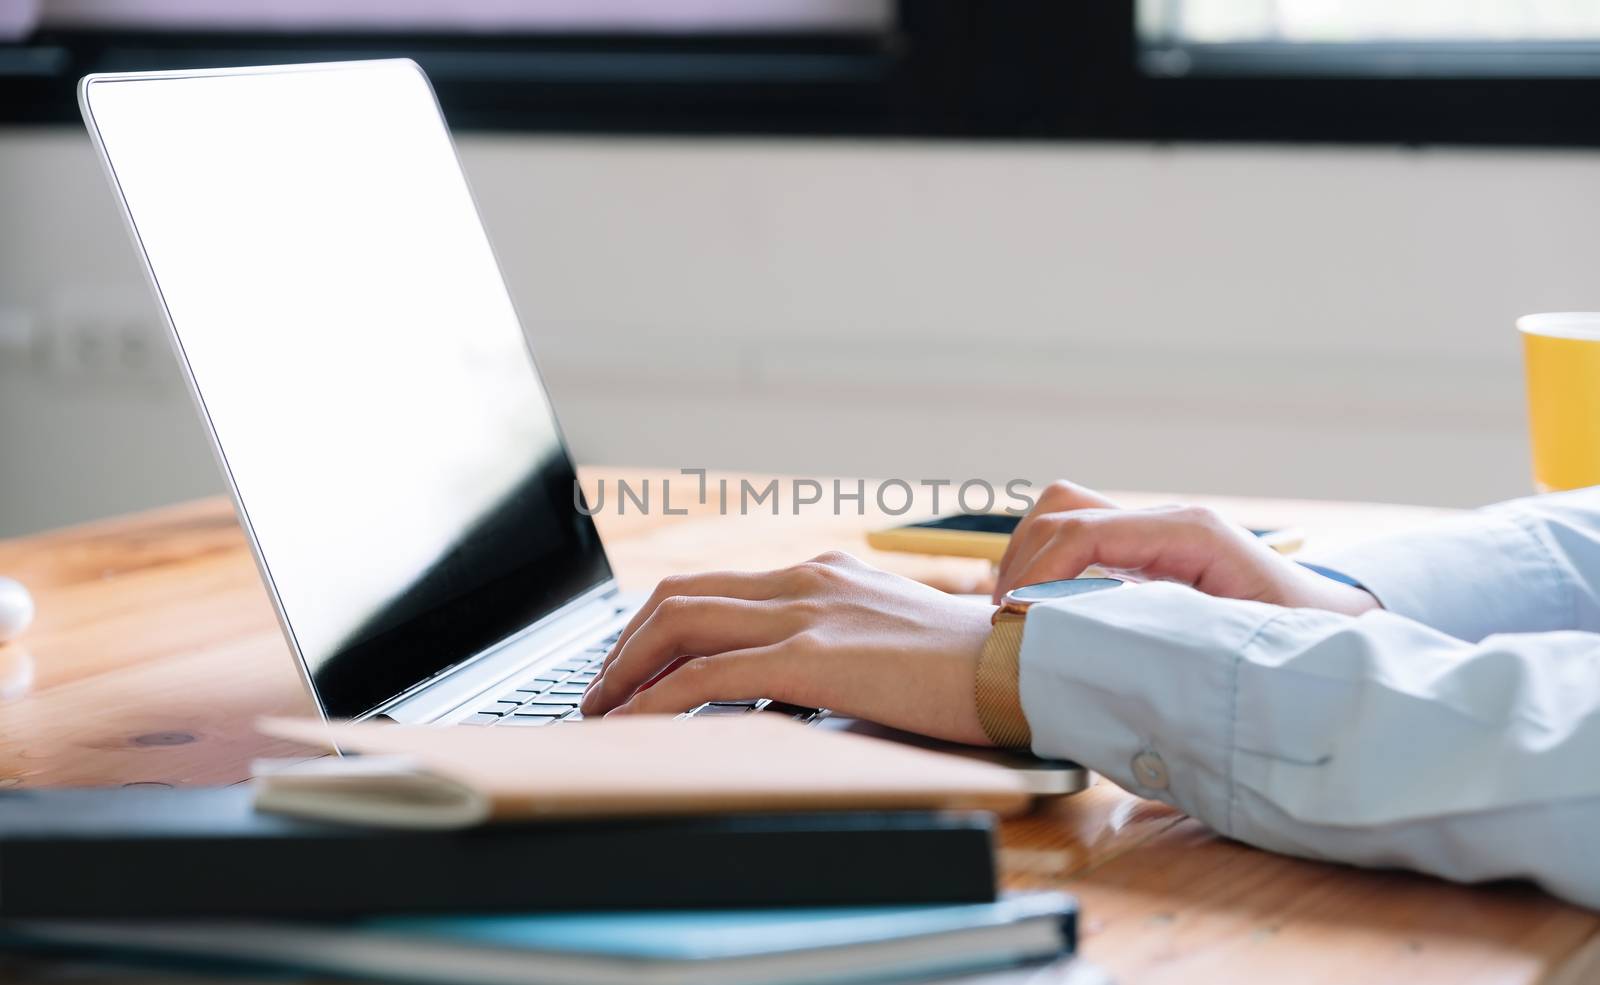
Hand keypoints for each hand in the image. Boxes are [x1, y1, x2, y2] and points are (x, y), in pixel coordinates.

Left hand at [580, 551, 995, 744]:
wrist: (1023, 665)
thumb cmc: (969, 666)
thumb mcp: (889, 637)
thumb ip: (838, 642)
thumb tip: (793, 678)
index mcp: (822, 574)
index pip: (715, 588)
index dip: (658, 626)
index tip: (633, 665)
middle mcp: (806, 581)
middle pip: (681, 597)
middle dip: (626, 645)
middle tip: (602, 691)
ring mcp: (808, 613)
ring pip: (682, 624)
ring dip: (628, 670)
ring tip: (604, 711)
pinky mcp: (815, 656)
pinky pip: (712, 675)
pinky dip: (662, 699)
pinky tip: (641, 725)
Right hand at [993, 480, 1380, 615]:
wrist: (1336, 631)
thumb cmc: (1298, 642)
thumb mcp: (1240, 644)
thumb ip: (1177, 637)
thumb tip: (1102, 647)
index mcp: (1189, 533)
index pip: (1084, 530)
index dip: (1038, 572)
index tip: (1015, 620)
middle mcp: (1166, 521)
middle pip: (1060, 509)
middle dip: (1021, 561)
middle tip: (1005, 623)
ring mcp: (1154, 531)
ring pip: (1060, 515)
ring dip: (1027, 559)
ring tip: (1015, 616)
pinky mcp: (1146, 551)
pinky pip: (1077, 541)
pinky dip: (1045, 568)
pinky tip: (1041, 613)